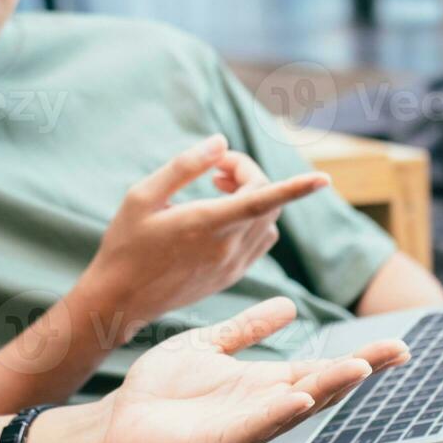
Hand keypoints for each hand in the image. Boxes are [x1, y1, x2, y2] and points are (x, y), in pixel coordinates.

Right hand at [75, 135, 329, 340]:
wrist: (119, 300)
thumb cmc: (125, 244)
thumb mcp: (142, 195)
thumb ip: (184, 165)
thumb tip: (221, 143)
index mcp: (205, 223)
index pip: (261, 199)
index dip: (296, 188)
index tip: (324, 179)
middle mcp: (226, 247)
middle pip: (267, 200)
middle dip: (249, 174)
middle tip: (215, 170)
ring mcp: (231, 265)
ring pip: (269, 221)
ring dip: (255, 196)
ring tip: (216, 188)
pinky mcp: (230, 276)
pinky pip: (261, 241)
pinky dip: (255, 219)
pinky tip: (222, 214)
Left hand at [94, 297, 409, 442]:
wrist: (119, 417)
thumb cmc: (162, 386)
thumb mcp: (210, 344)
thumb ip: (248, 328)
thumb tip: (290, 304)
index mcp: (264, 383)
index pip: (321, 369)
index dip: (359, 358)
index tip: (397, 343)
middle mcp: (263, 406)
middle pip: (322, 389)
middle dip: (360, 372)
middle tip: (397, 351)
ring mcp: (245, 426)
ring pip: (296, 409)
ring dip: (327, 391)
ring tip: (357, 368)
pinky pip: (255, 428)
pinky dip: (278, 414)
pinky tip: (298, 398)